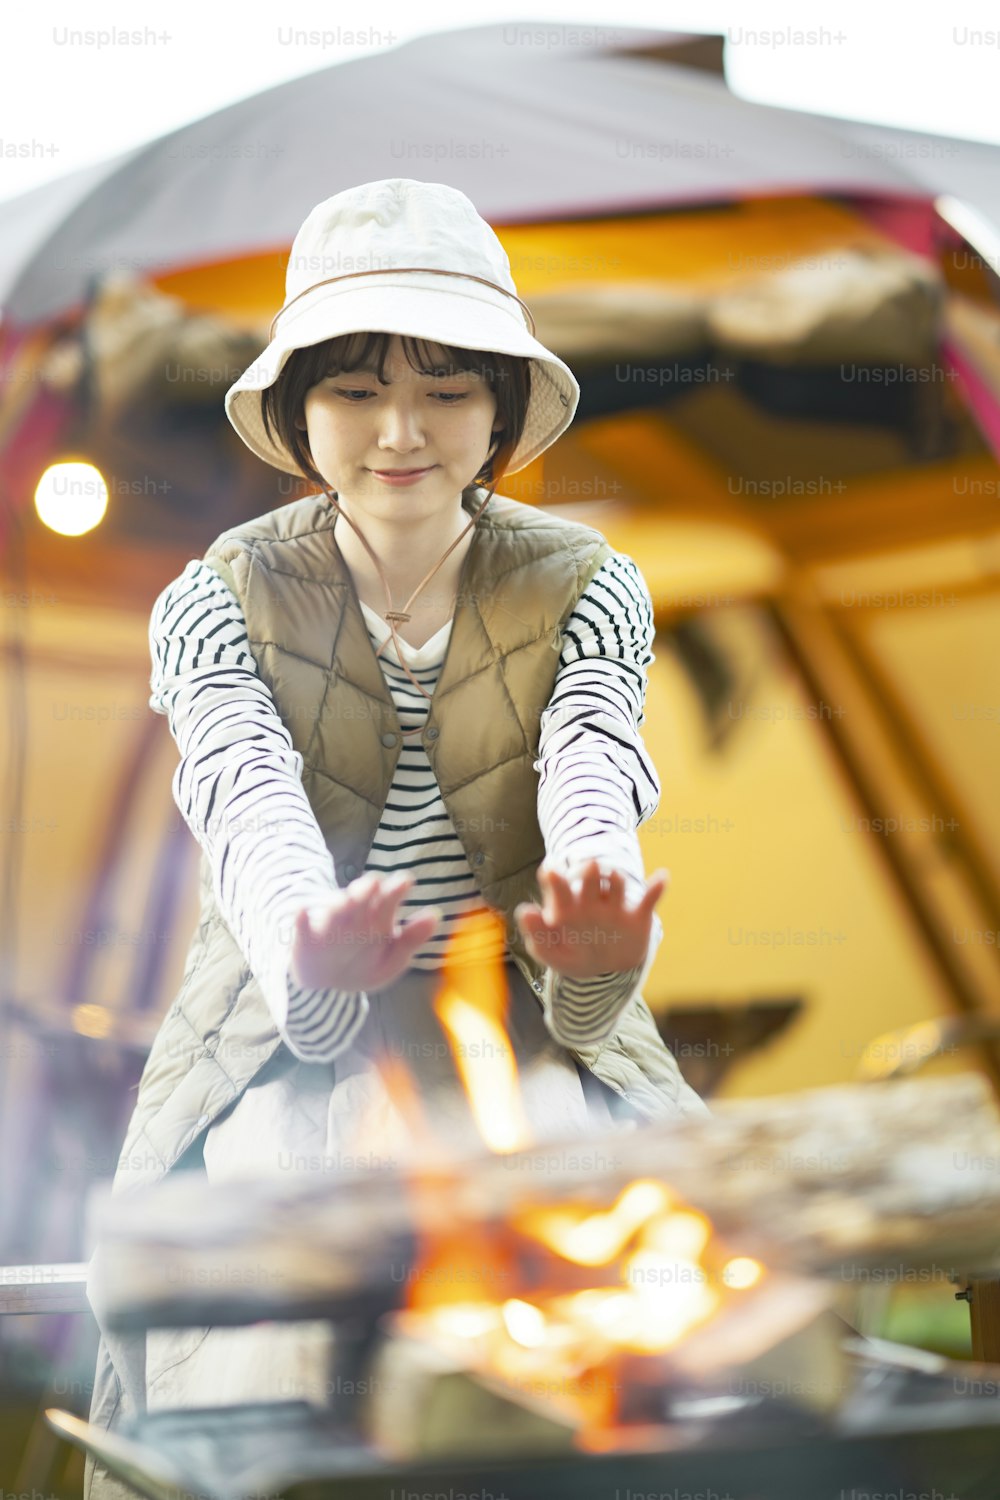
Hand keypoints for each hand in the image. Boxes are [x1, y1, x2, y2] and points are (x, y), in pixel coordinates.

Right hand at [289, 871, 440, 993]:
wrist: (328, 982)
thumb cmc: (365, 964)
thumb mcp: (392, 958)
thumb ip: (412, 939)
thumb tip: (436, 915)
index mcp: (378, 916)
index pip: (388, 897)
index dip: (396, 889)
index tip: (405, 881)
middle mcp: (354, 915)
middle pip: (361, 898)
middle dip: (367, 890)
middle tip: (375, 884)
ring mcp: (329, 925)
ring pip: (334, 910)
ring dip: (340, 903)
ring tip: (347, 900)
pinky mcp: (306, 938)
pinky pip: (301, 927)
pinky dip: (300, 920)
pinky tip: (301, 913)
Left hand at [514, 859, 668, 980]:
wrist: (603, 970)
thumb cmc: (570, 953)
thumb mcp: (549, 949)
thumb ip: (536, 932)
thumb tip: (524, 910)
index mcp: (565, 905)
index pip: (557, 884)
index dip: (554, 877)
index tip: (550, 872)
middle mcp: (589, 900)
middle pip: (588, 878)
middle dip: (588, 872)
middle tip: (588, 866)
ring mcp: (613, 907)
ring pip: (615, 885)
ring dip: (615, 879)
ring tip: (613, 877)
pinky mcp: (636, 917)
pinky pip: (649, 900)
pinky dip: (656, 888)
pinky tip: (663, 877)